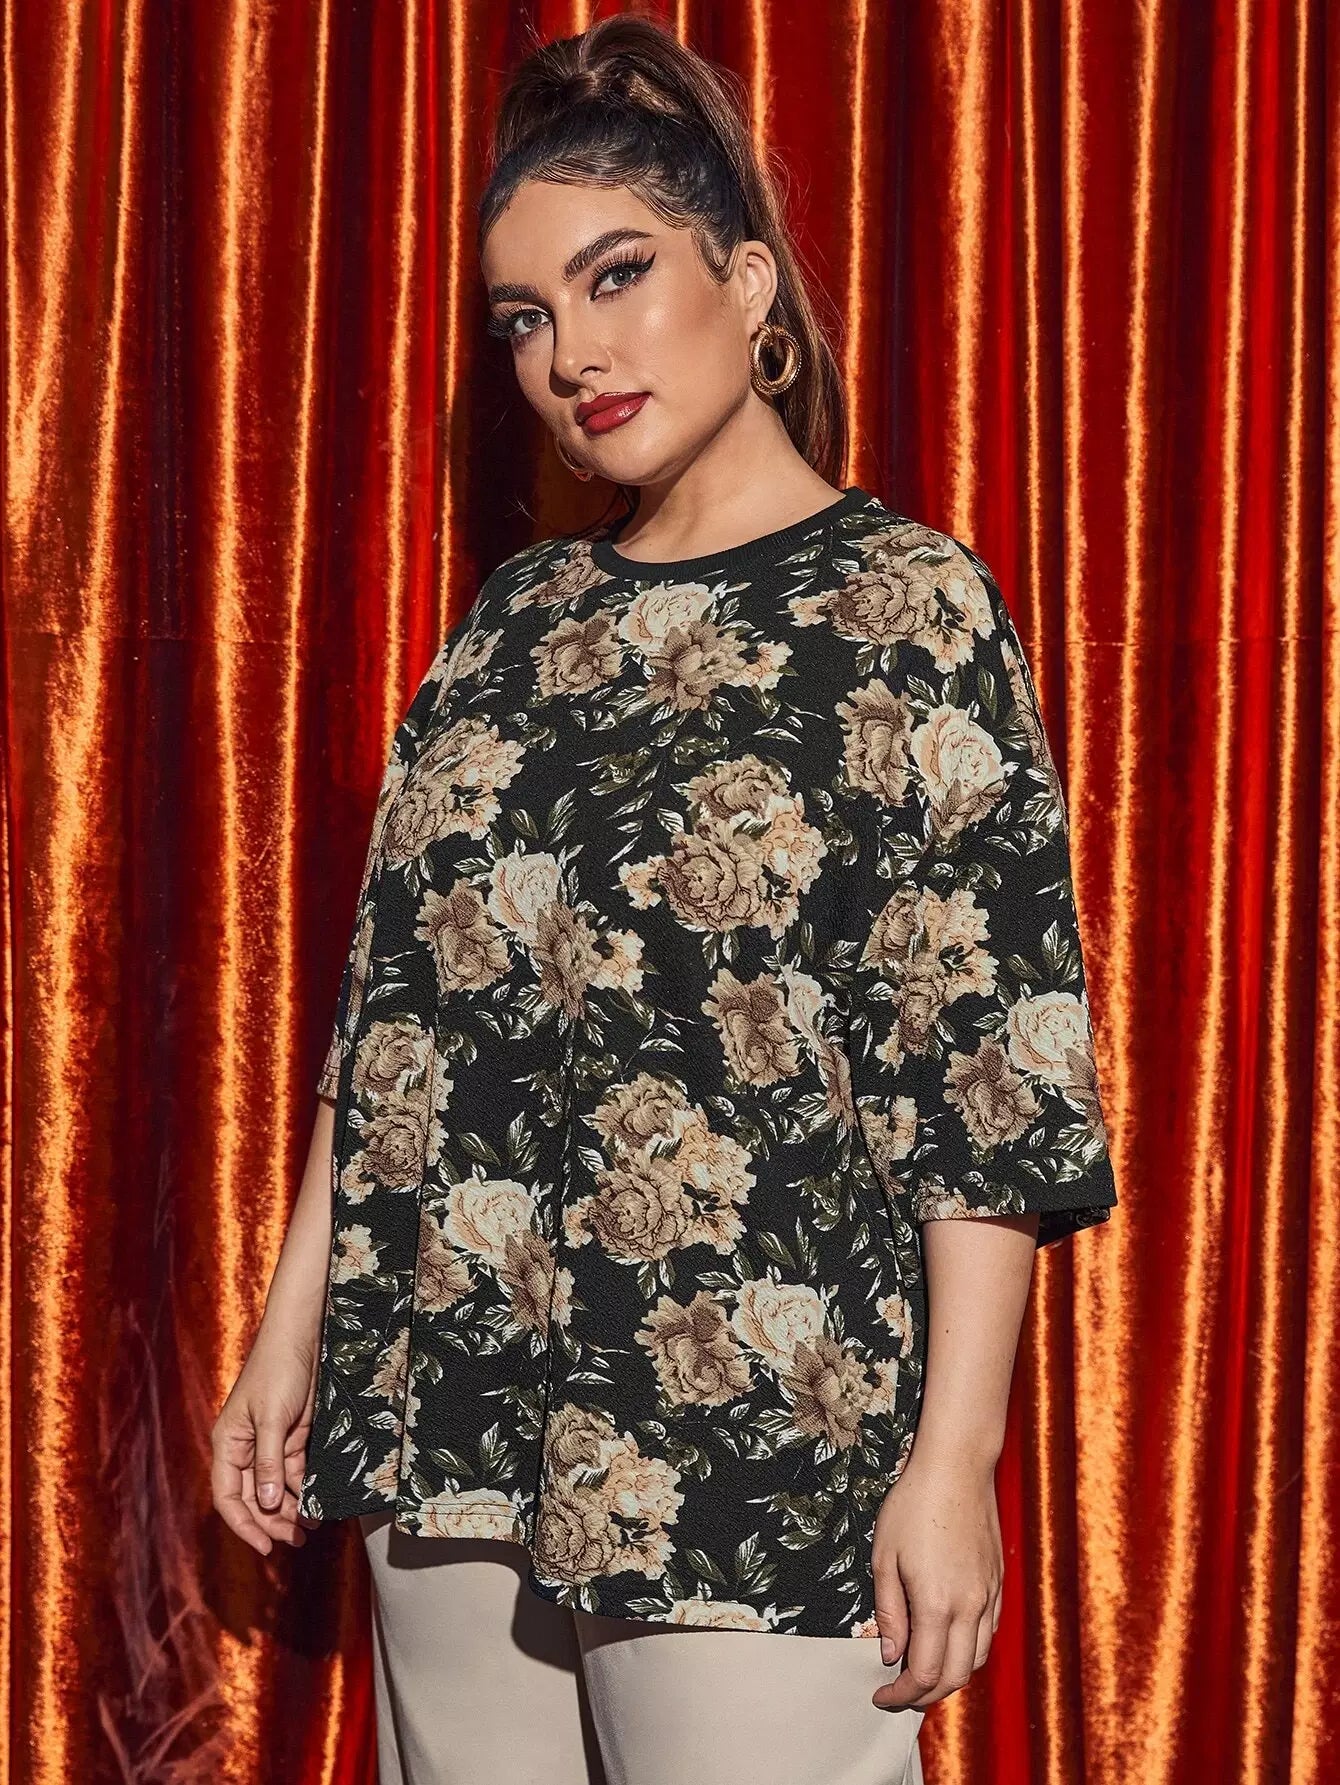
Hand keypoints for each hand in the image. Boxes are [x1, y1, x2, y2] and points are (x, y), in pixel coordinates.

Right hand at [211, 1321, 319, 1554]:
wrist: (302, 1337)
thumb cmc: (278, 1371)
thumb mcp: (273, 1419)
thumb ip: (268, 1462)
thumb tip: (264, 1503)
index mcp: (228, 1444)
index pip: (228, 1497)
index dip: (244, 1525)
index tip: (265, 1548)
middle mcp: (245, 1449)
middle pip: (253, 1498)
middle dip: (272, 1522)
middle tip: (296, 1539)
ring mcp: (269, 1444)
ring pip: (275, 1488)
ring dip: (290, 1508)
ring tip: (311, 1528)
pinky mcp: (292, 1437)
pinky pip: (294, 1472)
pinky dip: (303, 1489)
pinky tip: (317, 1503)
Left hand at [867, 1448, 1002, 1709]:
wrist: (957, 1468)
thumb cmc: (913, 1506)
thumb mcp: (884, 1557)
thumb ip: (889, 1612)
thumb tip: (890, 1655)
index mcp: (937, 1605)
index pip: (924, 1674)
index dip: (900, 1695)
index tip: (880, 1695)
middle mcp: (970, 1607)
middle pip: (955, 1677)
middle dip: (925, 1696)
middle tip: (899, 1692)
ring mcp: (988, 1596)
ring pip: (976, 1659)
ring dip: (950, 1676)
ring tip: (922, 1671)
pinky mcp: (997, 1583)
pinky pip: (988, 1633)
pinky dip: (968, 1651)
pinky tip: (948, 1642)